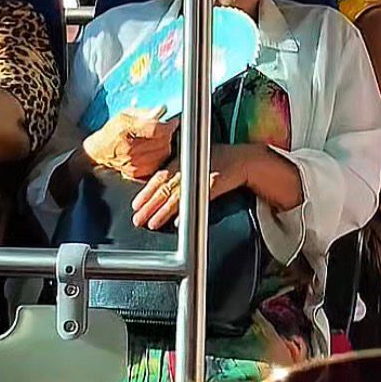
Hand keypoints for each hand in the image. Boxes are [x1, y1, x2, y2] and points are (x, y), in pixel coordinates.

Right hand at [83, 108, 177, 180]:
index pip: (156, 129)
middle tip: (166, 130)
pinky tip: (155, 151)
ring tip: (159, 140)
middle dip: (167, 135)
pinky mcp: (135, 173)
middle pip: (162, 142)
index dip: (168, 125)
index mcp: (125, 129)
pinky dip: (160, 157)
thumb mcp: (126, 114)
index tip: (173, 122)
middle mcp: (129, 148)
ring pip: (162, 154)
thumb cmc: (112, 131)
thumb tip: (161, 111)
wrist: (98, 151)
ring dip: (165, 146)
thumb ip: (145, 112)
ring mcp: (132, 163)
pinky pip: (157, 164)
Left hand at [131, 148, 246, 230]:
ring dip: (163, 212)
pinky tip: (179, 222)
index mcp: (182, 161)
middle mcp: (190, 168)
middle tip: (138, 219)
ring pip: (177, 196)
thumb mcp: (195, 158)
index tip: (135, 205)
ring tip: (153, 223)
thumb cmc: (221, 159)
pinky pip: (198, 199)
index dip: (146, 192)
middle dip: (149, 206)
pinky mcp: (215, 183)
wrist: (244, 159)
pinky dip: (187, 211)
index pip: (159, 178)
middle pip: (165, 189)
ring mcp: (202, 175)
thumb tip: (161, 186)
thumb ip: (179, 170)